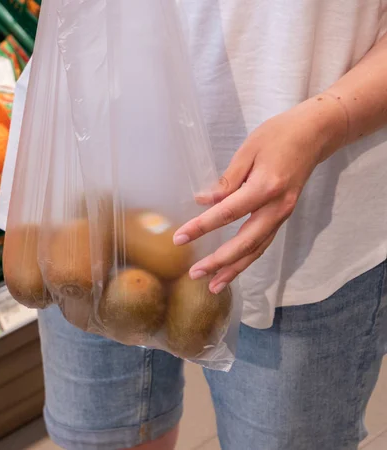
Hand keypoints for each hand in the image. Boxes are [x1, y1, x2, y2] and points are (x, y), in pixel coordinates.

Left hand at [173, 96, 346, 293]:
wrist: (315, 133)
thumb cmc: (278, 135)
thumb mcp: (248, 150)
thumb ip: (227, 180)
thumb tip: (203, 201)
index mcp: (265, 188)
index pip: (226, 213)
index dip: (201, 227)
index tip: (179, 238)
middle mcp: (276, 207)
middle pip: (244, 243)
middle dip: (219, 262)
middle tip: (194, 273)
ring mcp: (282, 214)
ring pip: (257, 249)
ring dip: (234, 268)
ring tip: (213, 284)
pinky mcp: (283, 215)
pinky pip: (264, 242)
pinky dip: (248, 258)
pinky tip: (233, 268)